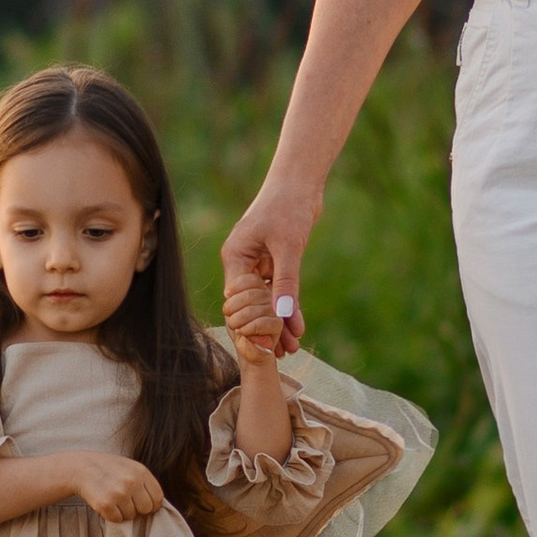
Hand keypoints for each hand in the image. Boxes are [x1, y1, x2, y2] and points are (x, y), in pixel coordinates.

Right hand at [64, 452, 165, 523]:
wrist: (81, 467)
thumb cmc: (109, 469)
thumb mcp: (130, 467)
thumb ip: (145, 482)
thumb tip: (158, 505)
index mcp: (141, 471)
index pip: (158, 498)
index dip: (151, 504)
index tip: (142, 502)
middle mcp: (132, 482)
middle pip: (146, 509)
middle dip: (138, 508)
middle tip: (126, 501)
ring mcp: (119, 493)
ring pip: (131, 515)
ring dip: (123, 511)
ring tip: (113, 499)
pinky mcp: (106, 504)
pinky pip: (117, 519)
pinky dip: (112, 515)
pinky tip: (106, 503)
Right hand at [221, 180, 319, 356]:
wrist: (300, 182)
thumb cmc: (289, 206)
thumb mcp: (289, 246)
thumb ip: (287, 281)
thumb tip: (283, 317)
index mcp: (235, 256)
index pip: (239, 299)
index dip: (253, 323)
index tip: (267, 346)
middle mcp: (243, 261)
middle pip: (251, 304)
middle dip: (266, 329)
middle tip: (281, 354)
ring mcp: (258, 262)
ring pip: (266, 300)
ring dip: (279, 323)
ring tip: (292, 348)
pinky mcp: (274, 261)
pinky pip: (279, 290)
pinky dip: (288, 308)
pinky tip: (298, 328)